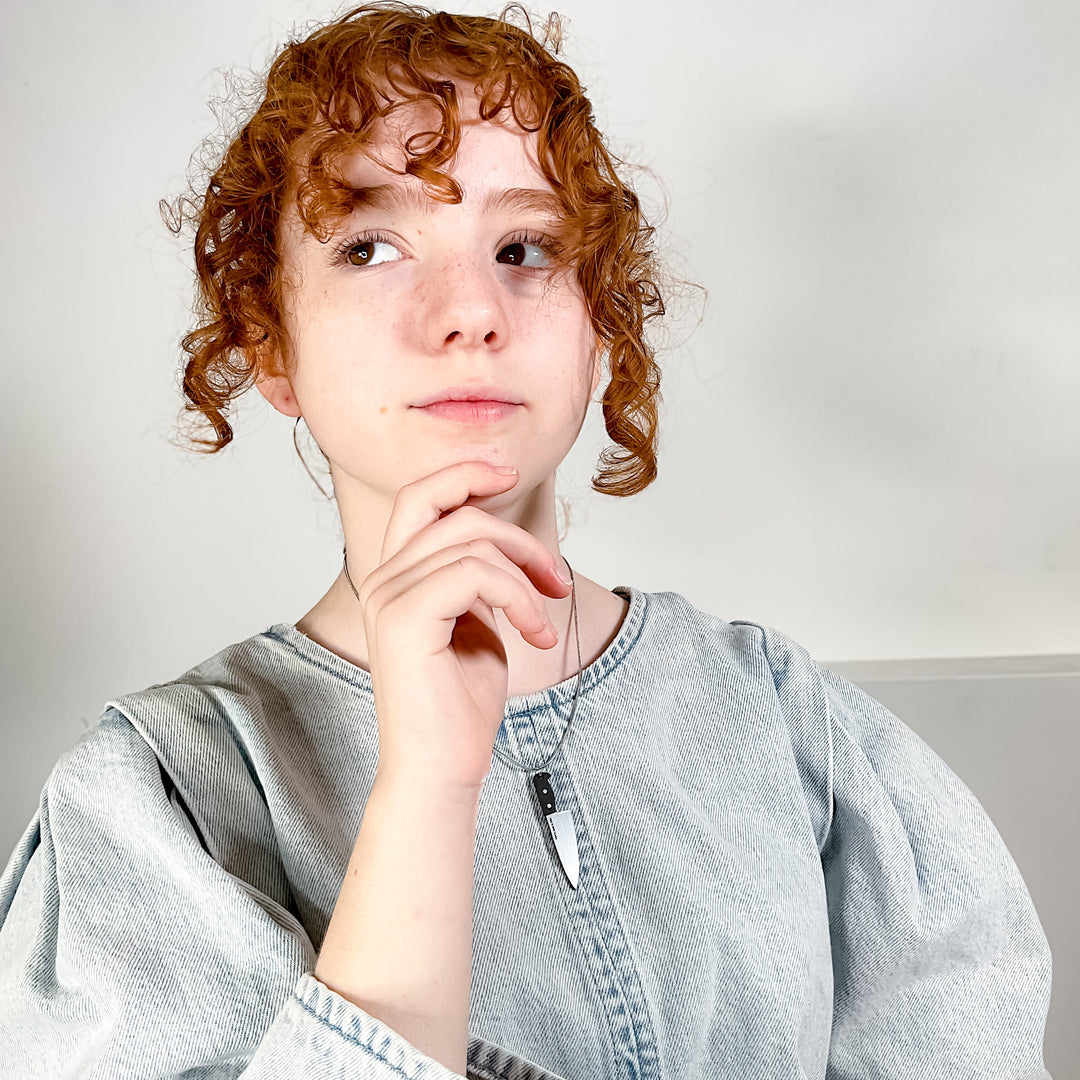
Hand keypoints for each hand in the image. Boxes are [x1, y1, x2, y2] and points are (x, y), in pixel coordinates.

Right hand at [355, 461, 572, 791]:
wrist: (442, 766)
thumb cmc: (460, 704)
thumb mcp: (478, 623)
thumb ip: (480, 577)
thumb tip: (506, 543)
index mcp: (395, 577)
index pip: (419, 497)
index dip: (463, 472)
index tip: (508, 472)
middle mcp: (382, 579)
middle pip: (454, 510)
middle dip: (517, 533)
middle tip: (555, 578)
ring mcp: (388, 596)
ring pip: (474, 541)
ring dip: (527, 575)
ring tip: (545, 617)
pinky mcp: (404, 618)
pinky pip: (476, 572)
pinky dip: (519, 597)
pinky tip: (534, 633)